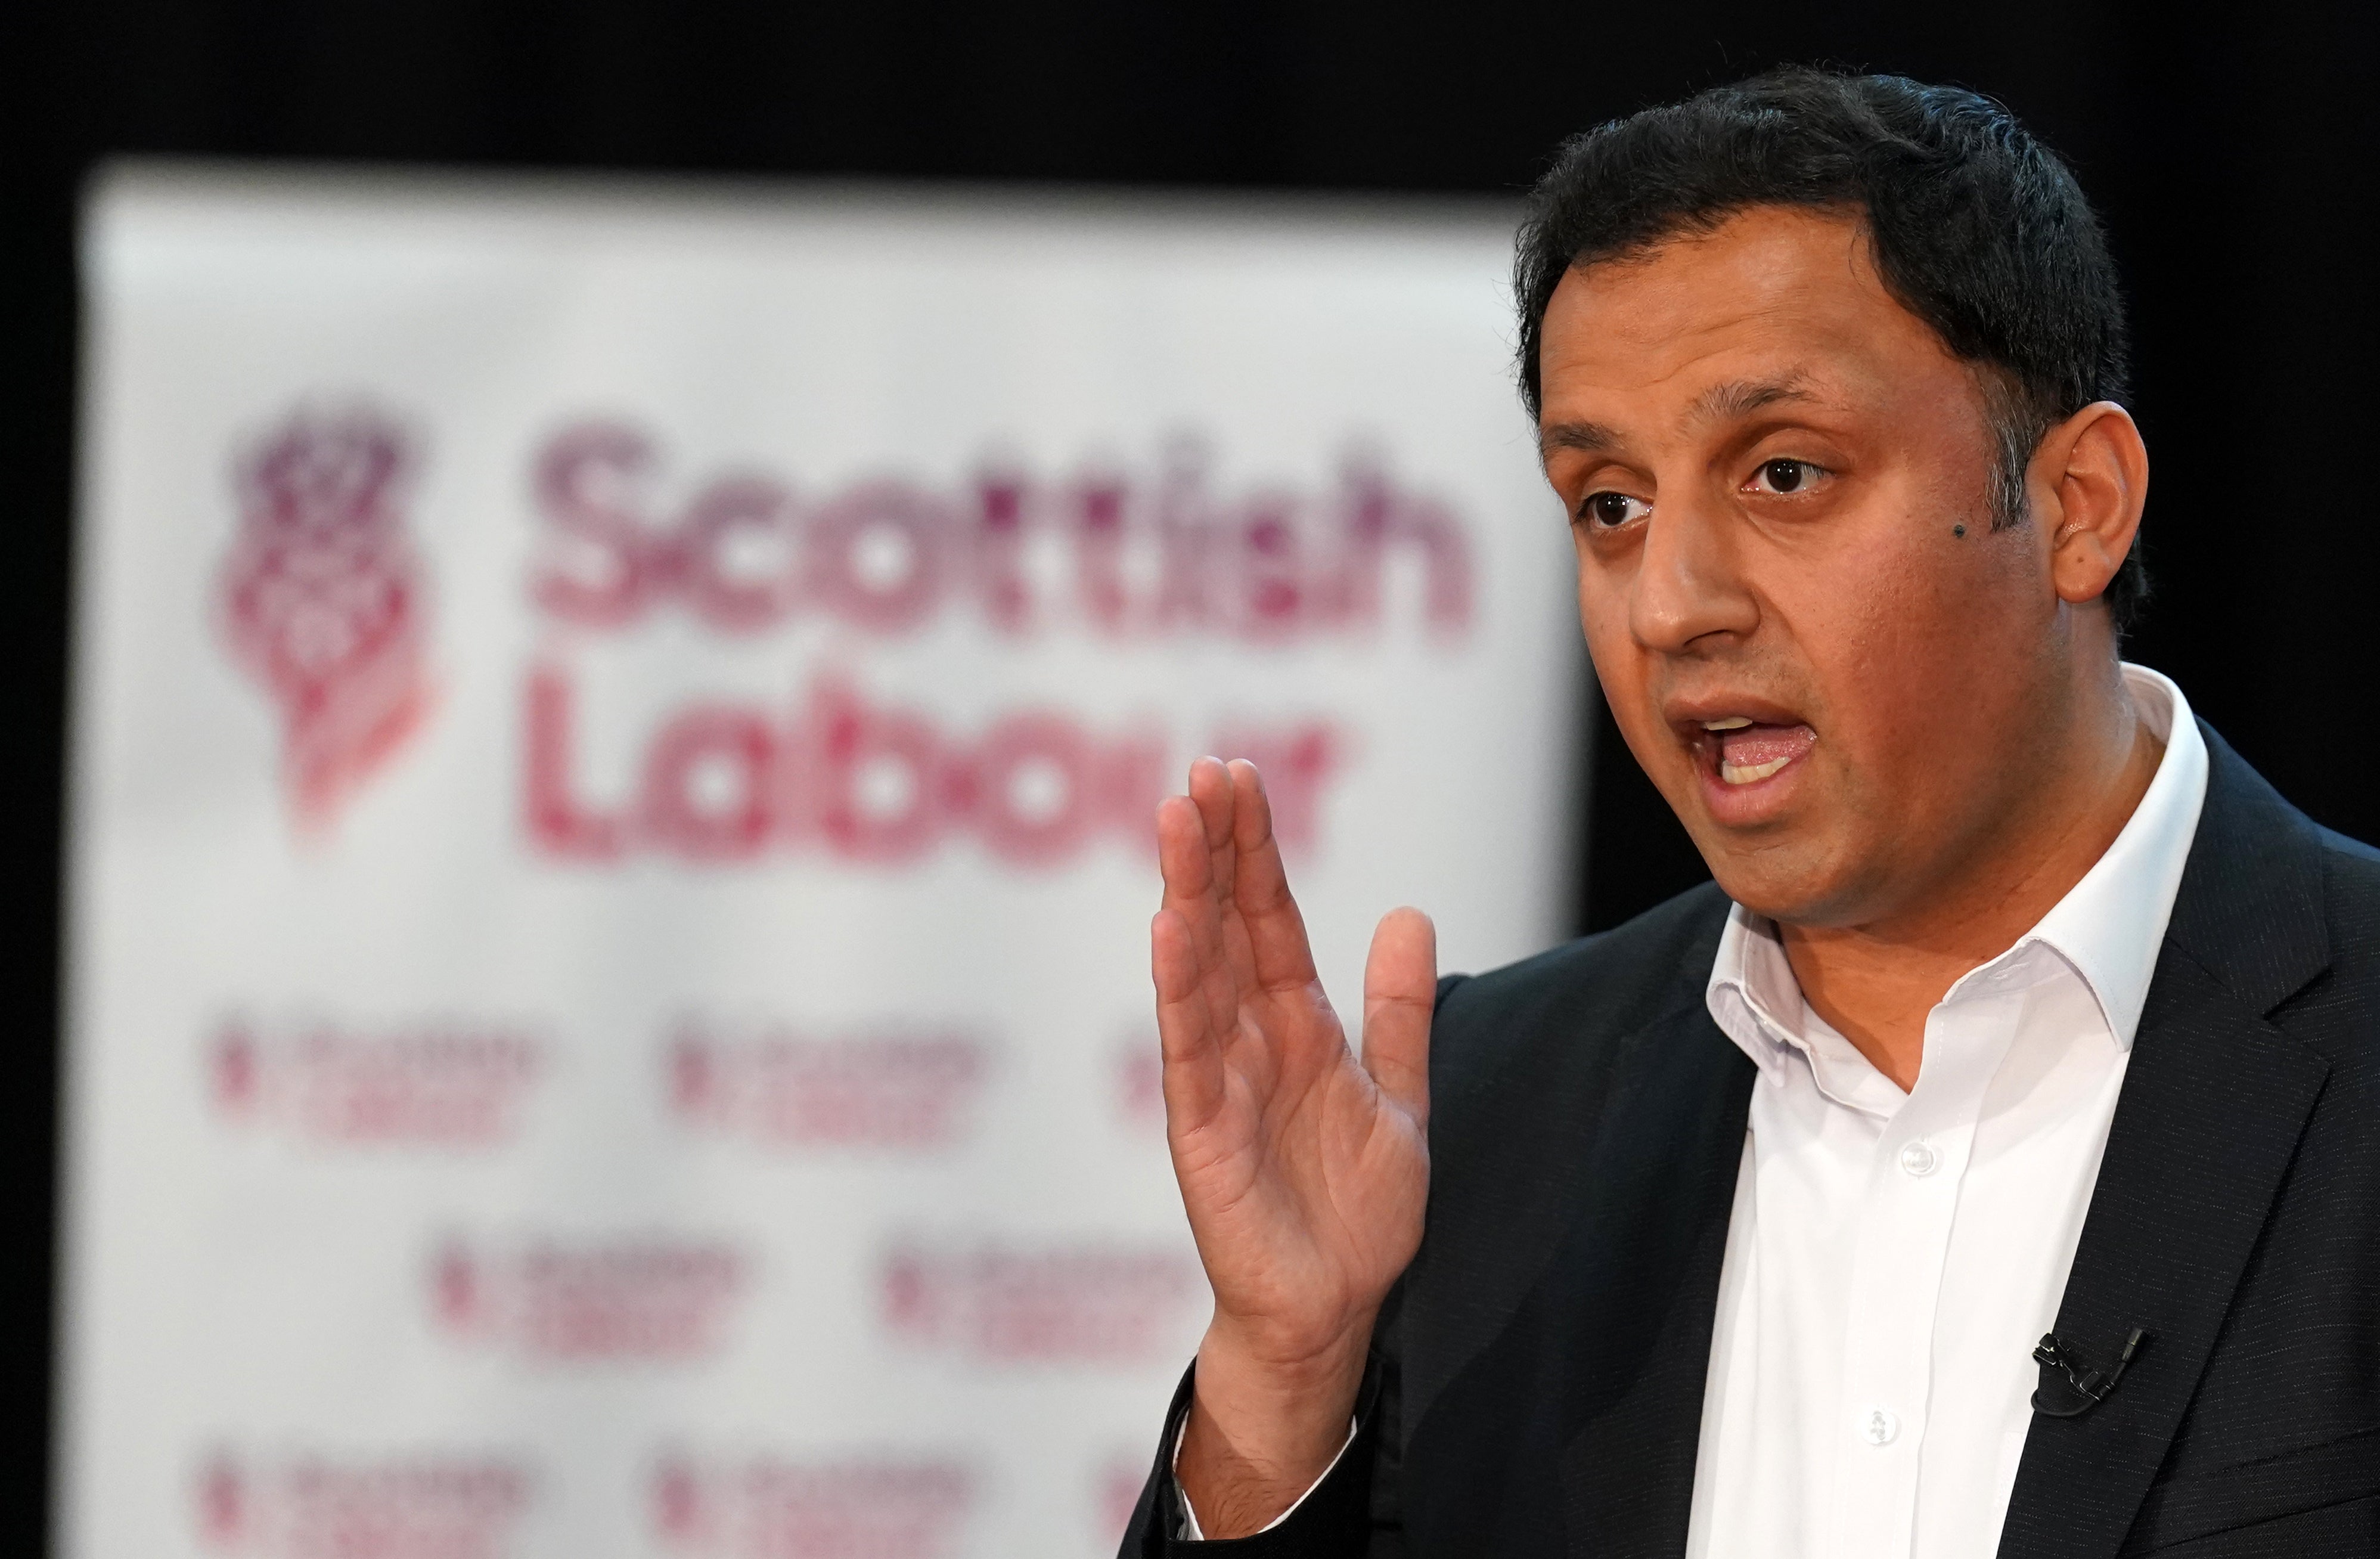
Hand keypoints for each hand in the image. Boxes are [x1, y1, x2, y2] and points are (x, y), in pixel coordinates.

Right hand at [1151, 757, 1435, 1536]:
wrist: (1333, 1310)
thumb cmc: (1352, 1213)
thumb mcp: (1397, 1095)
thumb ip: (1399, 1011)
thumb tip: (1409, 914)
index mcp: (1293, 1025)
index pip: (1266, 916)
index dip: (1253, 847)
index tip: (1235, 774)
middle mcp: (1246, 1040)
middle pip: (1223, 924)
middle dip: (1213, 846)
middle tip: (1200, 771)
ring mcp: (1218, 1081)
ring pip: (1197, 969)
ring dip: (1186, 891)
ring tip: (1175, 820)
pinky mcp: (1202, 1132)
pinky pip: (1189, 1049)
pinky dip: (1177, 989)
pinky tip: (1168, 929)